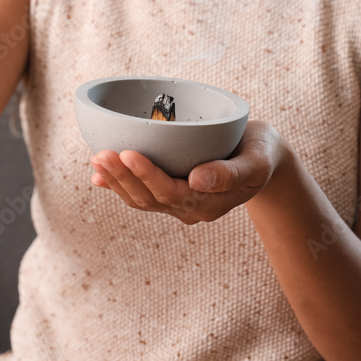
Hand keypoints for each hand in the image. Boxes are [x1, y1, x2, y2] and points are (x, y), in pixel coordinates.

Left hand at [89, 121, 291, 224]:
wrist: (263, 157)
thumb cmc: (261, 154)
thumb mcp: (257, 161)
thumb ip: (231, 173)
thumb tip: (196, 179)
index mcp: (208, 204)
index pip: (171, 192)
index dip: (147, 175)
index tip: (128, 153)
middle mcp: (189, 208)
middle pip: (149, 197)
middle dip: (123, 176)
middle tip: (101, 153)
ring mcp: (178, 202)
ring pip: (140, 198)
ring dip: (116, 180)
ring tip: (96, 157)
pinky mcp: (170, 191)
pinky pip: (140, 193)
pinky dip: (117, 185)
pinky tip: (97, 176)